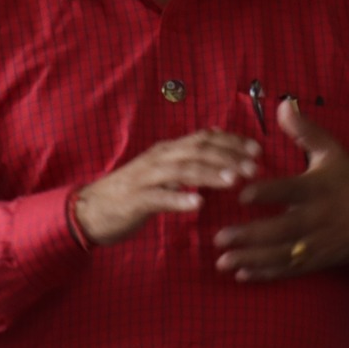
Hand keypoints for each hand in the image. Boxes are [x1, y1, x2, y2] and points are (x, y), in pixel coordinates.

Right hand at [73, 130, 262, 245]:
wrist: (91, 210)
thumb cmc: (132, 191)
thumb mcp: (161, 170)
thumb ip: (186, 157)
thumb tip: (215, 140)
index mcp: (167, 150)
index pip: (203, 138)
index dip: (232, 142)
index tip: (258, 150)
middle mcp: (158, 158)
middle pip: (197, 150)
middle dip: (228, 156)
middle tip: (254, 167)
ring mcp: (146, 178)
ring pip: (182, 170)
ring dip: (210, 174)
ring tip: (234, 181)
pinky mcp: (135, 200)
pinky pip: (160, 198)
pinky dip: (179, 199)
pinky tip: (198, 204)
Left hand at [213, 97, 348, 280]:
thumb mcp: (333, 152)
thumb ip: (306, 131)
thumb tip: (282, 105)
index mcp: (318, 189)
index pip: (291, 191)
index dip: (268, 194)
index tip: (242, 195)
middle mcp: (317, 219)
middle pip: (283, 230)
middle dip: (251, 236)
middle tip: (220, 237)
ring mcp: (316, 244)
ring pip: (282, 255)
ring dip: (251, 260)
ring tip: (222, 261)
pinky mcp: (315, 261)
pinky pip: (289, 270)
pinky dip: (266, 274)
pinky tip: (242, 275)